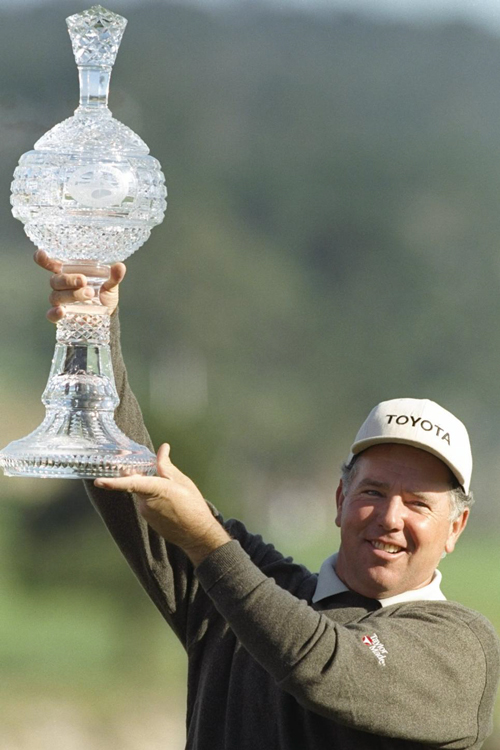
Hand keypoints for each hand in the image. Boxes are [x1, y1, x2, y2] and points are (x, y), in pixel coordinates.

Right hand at [34, 249, 125, 320]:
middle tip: (85, 281)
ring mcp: (60, 300)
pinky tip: (62, 311)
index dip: (44, 258)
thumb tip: (120, 266)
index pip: (51, 263)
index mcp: (70, 272)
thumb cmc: (104, 294)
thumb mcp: (111, 284)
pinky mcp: (61, 315)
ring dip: (71, 295)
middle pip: (55, 280)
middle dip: (69, 280)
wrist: (108, 315)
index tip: (41, 253)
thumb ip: (113, 276)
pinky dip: (55, 313)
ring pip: (56, 295)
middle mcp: (62, 285)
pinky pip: (51, 314)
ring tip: (90, 294)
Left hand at [94, 444, 230, 564]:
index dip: (113, 482)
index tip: (98, 481)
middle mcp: (146, 502)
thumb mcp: (182, 482)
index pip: (130, 484)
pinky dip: (152, 496)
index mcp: (155, 490)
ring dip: (149, 485)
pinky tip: (167, 498)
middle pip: (136, 483)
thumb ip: (167, 466)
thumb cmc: (192, 506)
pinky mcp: (148, 519)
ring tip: (170, 488)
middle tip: (142, 461)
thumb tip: (163, 449)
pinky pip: (146, 502)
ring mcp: (146, 512)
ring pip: (142, 492)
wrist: (196, 534)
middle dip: (139, 473)